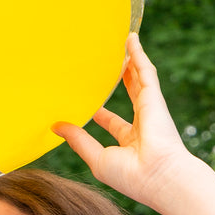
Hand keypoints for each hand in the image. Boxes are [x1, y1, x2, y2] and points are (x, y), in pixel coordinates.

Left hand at [53, 33, 193, 210]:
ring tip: (120, 43)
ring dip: (130, 62)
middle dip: (119, 81)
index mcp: (129, 143)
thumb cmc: (130, 175)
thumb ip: (78, 140)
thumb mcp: (96, 157)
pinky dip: (138, 54)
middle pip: (128, 96)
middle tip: (104, 66)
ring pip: (138, 79)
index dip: (101, 112)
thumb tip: (56, 126)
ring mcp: (150, 110)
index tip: (88, 102)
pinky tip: (130, 39)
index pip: (113, 123)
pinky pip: (145, 70)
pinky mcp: (154, 97)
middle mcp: (141, 125)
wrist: (158, 176)